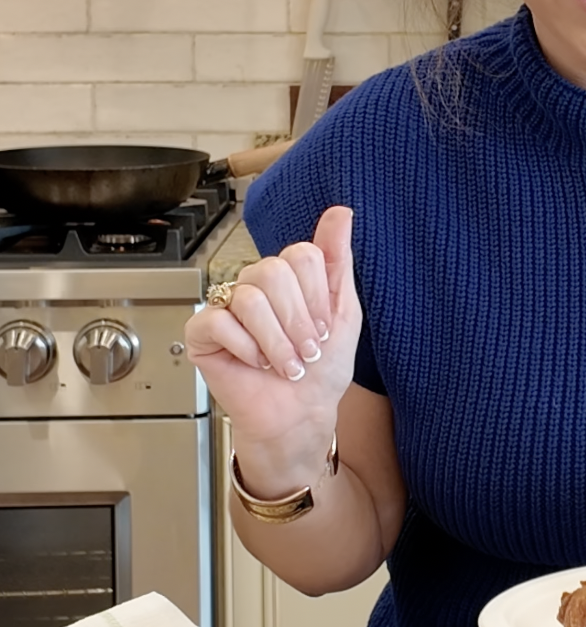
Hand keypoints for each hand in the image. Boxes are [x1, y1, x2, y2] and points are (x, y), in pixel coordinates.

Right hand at [184, 206, 362, 486]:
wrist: (300, 416)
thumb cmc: (322, 369)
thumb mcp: (344, 311)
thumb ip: (338, 259)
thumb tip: (340, 211)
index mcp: (288, 276)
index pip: (301, 255)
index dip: (318, 298)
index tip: (324, 329)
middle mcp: (255, 285)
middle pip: (275, 272)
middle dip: (299, 322)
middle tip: (306, 351)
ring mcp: (226, 306)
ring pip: (250, 298)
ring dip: (277, 342)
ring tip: (286, 365)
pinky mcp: (202, 331)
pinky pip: (219, 321)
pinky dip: (246, 349)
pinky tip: (255, 364)